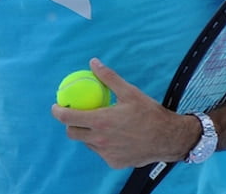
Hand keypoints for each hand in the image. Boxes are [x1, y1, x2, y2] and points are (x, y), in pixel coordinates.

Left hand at [50, 59, 199, 168]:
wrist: (169, 138)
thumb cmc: (149, 113)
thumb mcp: (129, 92)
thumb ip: (108, 78)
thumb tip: (93, 62)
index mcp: (100, 121)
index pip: (67, 118)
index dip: (57, 112)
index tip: (57, 106)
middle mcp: (100, 140)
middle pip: (72, 133)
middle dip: (70, 124)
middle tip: (76, 116)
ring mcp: (106, 153)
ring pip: (87, 143)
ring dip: (87, 134)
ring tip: (99, 125)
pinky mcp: (114, 163)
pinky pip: (101, 152)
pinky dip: (102, 144)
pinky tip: (113, 136)